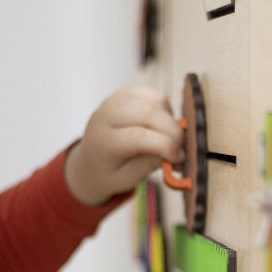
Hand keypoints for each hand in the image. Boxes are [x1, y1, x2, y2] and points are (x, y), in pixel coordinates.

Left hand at [63, 86, 185, 205]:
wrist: (89, 160)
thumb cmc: (109, 172)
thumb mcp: (127, 179)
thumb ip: (150, 164)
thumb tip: (178, 153)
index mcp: (102, 141)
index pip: (138, 137)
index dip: (164, 145)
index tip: (179, 159)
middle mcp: (105, 115)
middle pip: (149, 113)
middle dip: (173, 132)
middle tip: (181, 150)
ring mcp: (115, 99)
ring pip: (155, 101)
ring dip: (170, 120)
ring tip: (169, 139)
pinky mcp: (125, 92)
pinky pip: (155, 95)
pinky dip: (166, 110)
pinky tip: (162, 126)